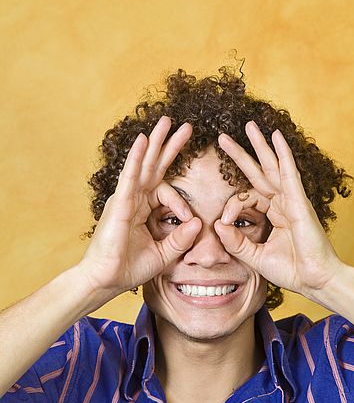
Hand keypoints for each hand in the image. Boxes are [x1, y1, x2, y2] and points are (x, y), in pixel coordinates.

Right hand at [78, 116, 200, 298]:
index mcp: (142, 208)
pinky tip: (145, 140)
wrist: (105, 281)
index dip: (182, 203)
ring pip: (143, 163)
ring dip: (156, 142)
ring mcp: (125, 198)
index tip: (191, 219)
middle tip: (184, 126)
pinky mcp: (120, 203)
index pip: (167, 192)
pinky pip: (131, 175)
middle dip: (169, 145)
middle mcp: (133, 198)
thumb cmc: (129, 268)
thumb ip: (181, 238)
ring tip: (167, 121)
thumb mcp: (164, 254)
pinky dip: (137, 157)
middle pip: (154, 166)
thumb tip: (199, 222)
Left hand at [214, 121, 343, 299]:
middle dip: (241, 153)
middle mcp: (283, 202)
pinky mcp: (298, 201)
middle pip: (258, 171)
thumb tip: (217, 225)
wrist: (315, 281)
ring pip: (272, 166)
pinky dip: (282, 153)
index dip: (231, 205)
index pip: (246, 197)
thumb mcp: (255, 256)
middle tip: (223, 137)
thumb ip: (236, 242)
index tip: (223, 222)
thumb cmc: (292, 270)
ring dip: (260, 145)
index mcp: (274, 213)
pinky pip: (288, 172)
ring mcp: (291, 199)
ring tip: (249, 126)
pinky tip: (275, 136)